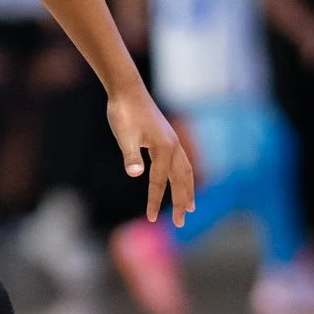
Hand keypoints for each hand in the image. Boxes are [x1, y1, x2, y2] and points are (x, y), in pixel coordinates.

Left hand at [106, 81, 195, 225]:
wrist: (127, 90)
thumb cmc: (124, 113)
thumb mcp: (124, 136)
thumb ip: (131, 156)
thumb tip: (136, 173)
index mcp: (164, 149)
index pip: (159, 182)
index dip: (154, 201)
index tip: (150, 219)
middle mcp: (173, 146)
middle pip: (180, 180)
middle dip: (181, 202)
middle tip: (180, 223)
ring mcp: (172, 142)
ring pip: (185, 171)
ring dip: (187, 190)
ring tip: (190, 207)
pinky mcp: (167, 138)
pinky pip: (180, 163)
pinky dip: (182, 176)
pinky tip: (177, 180)